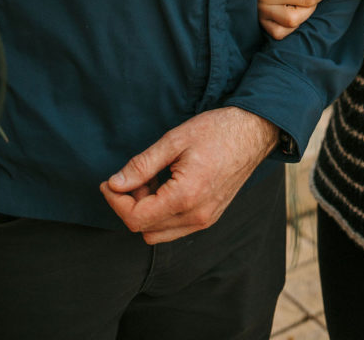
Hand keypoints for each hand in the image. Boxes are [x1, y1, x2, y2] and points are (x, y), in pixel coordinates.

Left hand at [100, 107, 277, 243]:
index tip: (109, 182)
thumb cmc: (217, 130)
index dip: (115, 201)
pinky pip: (175, 228)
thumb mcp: (175, 140)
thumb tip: (115, 183)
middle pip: (144, 230)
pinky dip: (162, 213)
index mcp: (186, 197)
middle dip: (130, 207)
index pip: (136, 218)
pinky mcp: (210, 216)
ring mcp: (206, 220)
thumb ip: (142, 165)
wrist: (254, 131)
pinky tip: (166, 185)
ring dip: (146, 212)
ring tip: (151, 180)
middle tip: (132, 178)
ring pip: (159, 233)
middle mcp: (197, 216)